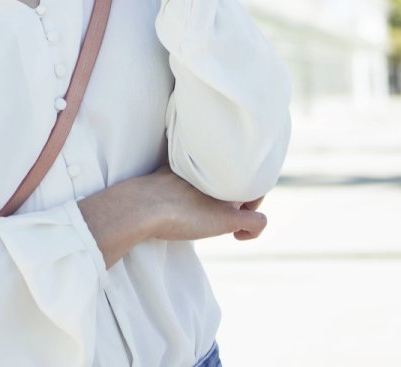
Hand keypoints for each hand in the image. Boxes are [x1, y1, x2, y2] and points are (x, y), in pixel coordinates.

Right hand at [78, 167, 266, 268]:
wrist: (141, 207)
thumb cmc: (145, 195)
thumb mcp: (165, 179)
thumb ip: (175, 180)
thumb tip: (165, 189)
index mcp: (208, 163)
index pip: (233, 166)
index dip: (231, 179)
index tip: (220, 194)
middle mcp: (223, 176)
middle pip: (247, 179)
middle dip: (242, 193)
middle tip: (228, 208)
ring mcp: (228, 198)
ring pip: (255, 198)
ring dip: (248, 210)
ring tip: (233, 222)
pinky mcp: (230, 218)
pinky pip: (259, 222)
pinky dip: (251, 232)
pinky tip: (237, 236)